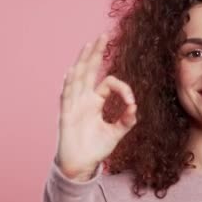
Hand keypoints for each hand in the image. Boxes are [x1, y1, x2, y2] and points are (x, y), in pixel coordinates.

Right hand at [55, 33, 136, 177]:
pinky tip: (73, 71)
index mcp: (95, 101)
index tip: (131, 102)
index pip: (108, 83)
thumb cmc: (96, 148)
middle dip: (96, 53)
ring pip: (78, 78)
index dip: (123, 88)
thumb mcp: (116, 133)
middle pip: (89, 70)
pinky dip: (69, 84)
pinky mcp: (66, 115)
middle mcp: (83, 99)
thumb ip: (126, 121)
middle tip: (103, 36)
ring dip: (83, 61)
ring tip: (88, 45)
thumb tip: (135, 107)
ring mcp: (74, 105)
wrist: (80, 165)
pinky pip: (67, 96)